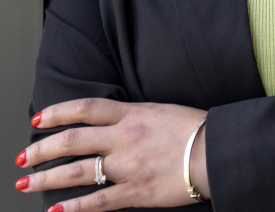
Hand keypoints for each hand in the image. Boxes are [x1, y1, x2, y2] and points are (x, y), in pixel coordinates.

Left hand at [15, 99, 208, 209]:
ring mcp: (127, 165)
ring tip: (27, 183)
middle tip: (23, 158)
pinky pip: (96, 202)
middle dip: (42, 149)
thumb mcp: (162, 111)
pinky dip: (73, 209)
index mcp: (133, 114)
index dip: (58, 112)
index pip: (86, 108)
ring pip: (77, 171)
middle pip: (73, 140)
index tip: (38, 119)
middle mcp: (124, 137)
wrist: (214, 152)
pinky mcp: (134, 191)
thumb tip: (113, 123)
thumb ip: (135, 116)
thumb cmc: (194, 129)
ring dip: (47, 179)